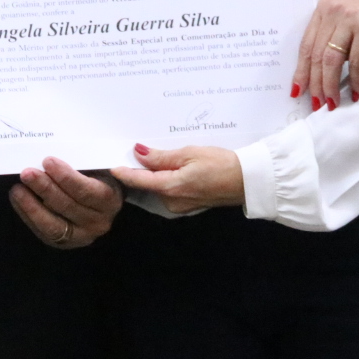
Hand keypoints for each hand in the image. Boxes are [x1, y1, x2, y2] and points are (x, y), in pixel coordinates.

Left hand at [10, 157, 123, 247]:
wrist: (100, 203)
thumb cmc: (97, 178)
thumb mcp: (97, 168)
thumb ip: (80, 164)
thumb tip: (50, 158)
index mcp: (110, 199)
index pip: (86, 190)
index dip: (66, 177)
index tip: (47, 161)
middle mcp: (99, 222)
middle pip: (67, 206)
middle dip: (45, 188)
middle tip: (27, 173)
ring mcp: (82, 236)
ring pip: (54, 224)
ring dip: (32, 205)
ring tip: (17, 189)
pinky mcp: (65, 243)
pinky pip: (44, 232)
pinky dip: (28, 215)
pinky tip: (18, 200)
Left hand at [111, 145, 243, 214]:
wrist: (247, 181)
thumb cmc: (222, 164)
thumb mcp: (190, 154)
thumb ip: (162, 156)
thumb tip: (139, 153)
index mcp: (171, 188)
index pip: (139, 181)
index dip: (124, 172)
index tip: (111, 165)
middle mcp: (172, 201)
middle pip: (148, 185)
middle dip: (139, 170)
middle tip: (131, 152)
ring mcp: (180, 206)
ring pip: (159, 188)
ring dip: (154, 174)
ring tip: (151, 156)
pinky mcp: (188, 205)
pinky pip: (170, 191)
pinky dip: (166, 179)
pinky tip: (170, 167)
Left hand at [294, 0, 358, 105]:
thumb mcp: (350, 30)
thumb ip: (331, 43)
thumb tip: (312, 78)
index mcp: (325, 8)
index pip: (306, 45)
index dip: (301, 71)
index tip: (297, 92)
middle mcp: (335, 9)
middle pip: (317, 54)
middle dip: (315, 84)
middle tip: (317, 104)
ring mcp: (351, 18)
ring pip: (331, 60)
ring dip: (331, 86)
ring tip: (333, 103)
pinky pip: (355, 63)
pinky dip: (355, 82)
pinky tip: (356, 93)